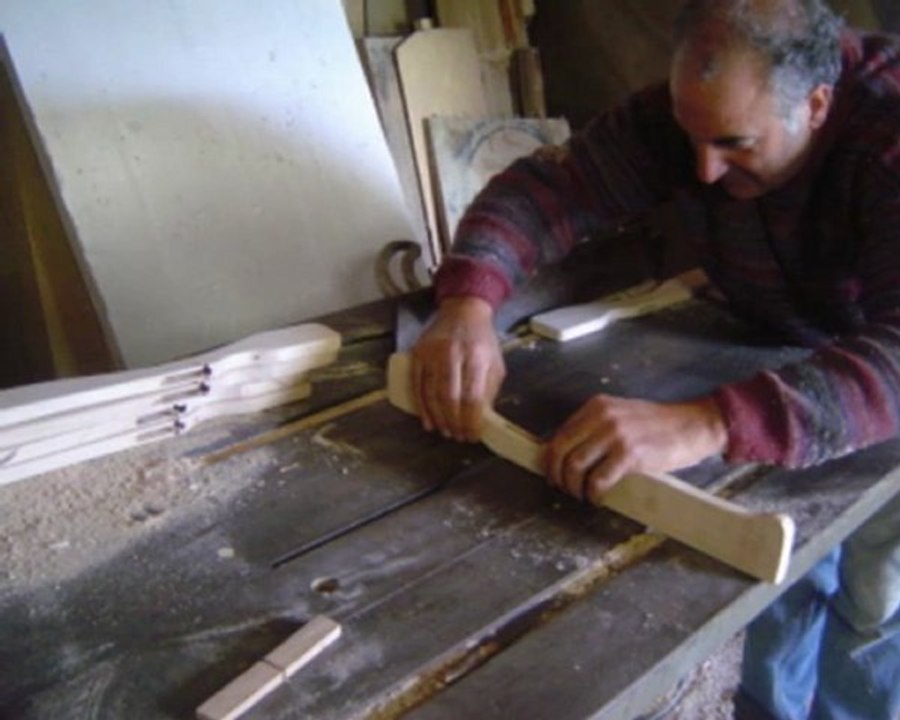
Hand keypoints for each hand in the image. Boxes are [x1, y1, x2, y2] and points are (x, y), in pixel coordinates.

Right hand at [410, 297, 505, 441]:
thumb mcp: (495, 363)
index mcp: (477, 357)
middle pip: (450, 398)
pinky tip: (428, 421)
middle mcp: (453, 354)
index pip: (473, 397)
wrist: (462, 312)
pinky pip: (417, 386)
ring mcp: (432, 353)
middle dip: (454, 423)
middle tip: (458, 436)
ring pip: (431, 394)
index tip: (473, 435)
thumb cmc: (481, 340)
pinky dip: (422, 407)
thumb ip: (489, 390)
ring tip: (446, 431)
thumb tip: (480, 420)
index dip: (471, 421)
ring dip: (438, 418)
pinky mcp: (417, 354)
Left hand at [545, 394, 726, 503]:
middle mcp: (602, 417)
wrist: (693, 425)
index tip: (553, 473)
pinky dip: (593, 493)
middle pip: (562, 450)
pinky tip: (598, 498)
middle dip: (557, 475)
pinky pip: (598, 480)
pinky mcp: (630, 454)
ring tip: (582, 495)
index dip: (551, 458)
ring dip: (574, 486)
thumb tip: (567, 454)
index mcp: (597, 406)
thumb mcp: (621, 415)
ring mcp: (616, 435)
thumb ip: (595, 428)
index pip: (560, 434)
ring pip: (575, 466)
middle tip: (564, 488)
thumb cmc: (658, 426)